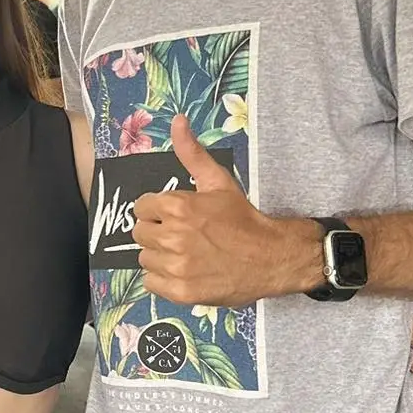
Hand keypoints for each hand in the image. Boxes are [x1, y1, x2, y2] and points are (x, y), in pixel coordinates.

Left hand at [133, 117, 317, 306]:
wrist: (271, 257)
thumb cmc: (242, 218)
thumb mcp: (218, 181)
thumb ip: (192, 153)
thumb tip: (177, 120)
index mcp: (176, 206)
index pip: (141, 207)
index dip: (157, 211)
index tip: (176, 216)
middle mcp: (172, 236)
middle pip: (140, 233)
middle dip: (157, 232)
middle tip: (183, 236)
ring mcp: (176, 266)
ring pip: (145, 258)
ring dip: (160, 256)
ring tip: (185, 254)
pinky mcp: (180, 291)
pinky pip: (151, 283)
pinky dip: (164, 279)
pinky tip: (184, 272)